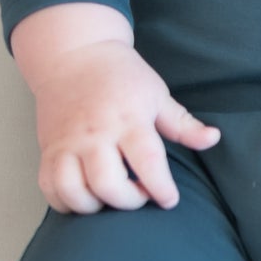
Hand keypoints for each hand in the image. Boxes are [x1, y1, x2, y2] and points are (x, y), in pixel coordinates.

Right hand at [30, 39, 219, 214]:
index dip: (160, 188)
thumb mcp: (157, 94)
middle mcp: (95, 133)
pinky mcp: (48, 149)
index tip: (169, 199)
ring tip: (110, 197)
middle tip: (140, 194)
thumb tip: (213, 139)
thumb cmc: (120, 76)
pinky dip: (66, 202)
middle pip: (108, 184)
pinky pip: (50, 188)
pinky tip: (86, 197)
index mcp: (128, 119)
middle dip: (129, 201)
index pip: (147, 161)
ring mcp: (67, 143)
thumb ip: (183, 124)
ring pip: (75, 191)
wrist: (73, 54)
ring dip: (95, 206)